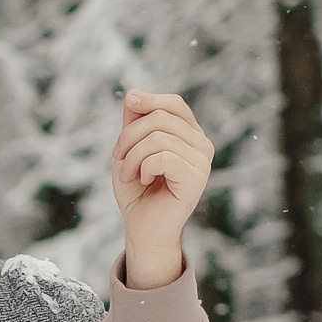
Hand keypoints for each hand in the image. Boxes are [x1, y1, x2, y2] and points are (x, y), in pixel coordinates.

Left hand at [109, 91, 211, 287]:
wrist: (141, 227)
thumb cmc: (137, 190)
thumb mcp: (130, 148)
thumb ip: (134, 121)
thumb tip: (133, 94)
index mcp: (190, 134)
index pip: (174, 104)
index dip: (150, 100)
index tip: (130, 104)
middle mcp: (201, 144)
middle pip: (160, 119)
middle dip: (129, 137)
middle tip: (119, 159)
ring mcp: (202, 161)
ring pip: (158, 137)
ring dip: (132, 156)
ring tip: (130, 174)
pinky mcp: (196, 178)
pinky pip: (162, 157)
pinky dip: (143, 167)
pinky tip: (143, 180)